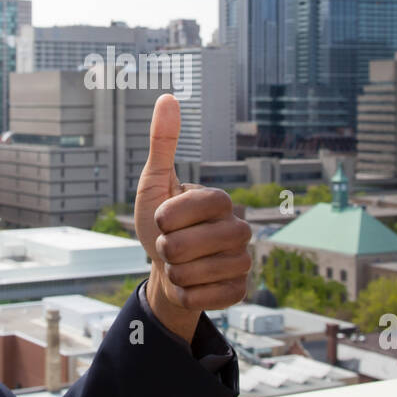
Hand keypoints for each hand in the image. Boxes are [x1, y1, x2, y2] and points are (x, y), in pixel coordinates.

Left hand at [133, 93, 251, 342]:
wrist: (164, 269)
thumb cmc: (159, 223)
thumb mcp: (154, 183)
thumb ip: (162, 143)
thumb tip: (167, 97)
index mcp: (221, 201)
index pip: (198, 205)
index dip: (169, 215)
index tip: (161, 218)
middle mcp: (240, 229)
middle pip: (190, 245)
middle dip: (166, 248)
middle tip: (169, 245)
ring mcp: (242, 261)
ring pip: (195, 274)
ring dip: (174, 273)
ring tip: (178, 264)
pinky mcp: (238, 291)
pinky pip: (204, 298)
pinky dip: (185, 295)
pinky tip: (189, 285)